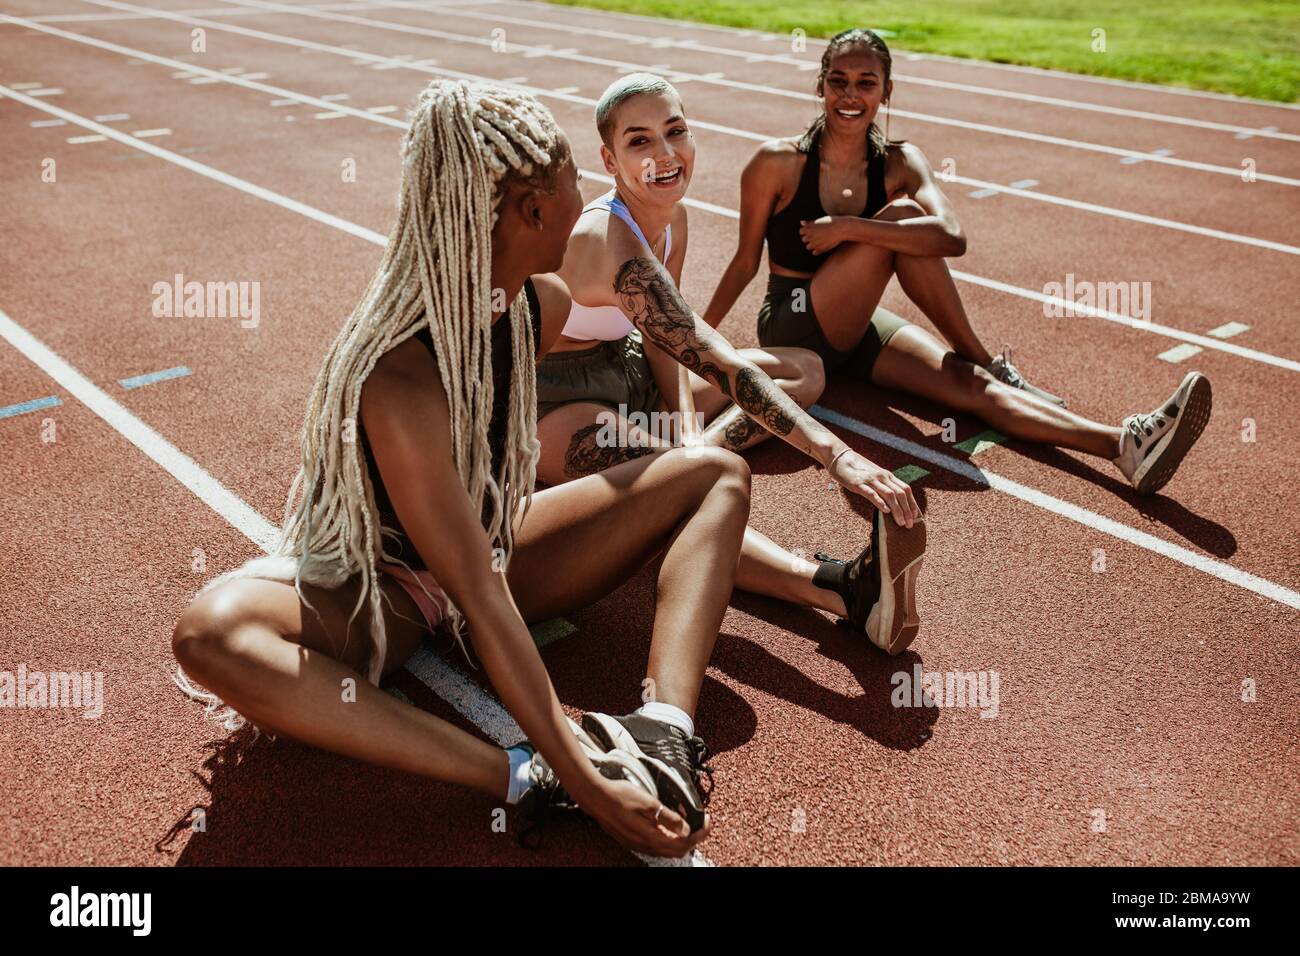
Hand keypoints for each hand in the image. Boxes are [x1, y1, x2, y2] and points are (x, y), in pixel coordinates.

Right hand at [583, 776, 710, 857]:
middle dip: (693, 839)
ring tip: (689, 826)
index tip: (708, 822)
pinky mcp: (632, 841)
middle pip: (676, 851)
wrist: (597, 798)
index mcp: (652, 837)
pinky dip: (667, 840)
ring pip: (666, 851)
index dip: (700, 834)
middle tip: (702, 825)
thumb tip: (686, 830)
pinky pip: (655, 847)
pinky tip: (667, 828)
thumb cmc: (620, 797)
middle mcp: (645, 846)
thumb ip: (669, 818)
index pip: (684, 844)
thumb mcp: (649, 803)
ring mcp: (638, 845)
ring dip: (680, 841)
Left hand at [799, 215, 847, 254]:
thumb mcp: (820, 220)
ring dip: (812, 245)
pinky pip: (814, 253)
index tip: (813, 230)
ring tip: (820, 241)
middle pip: (804, 240)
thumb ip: (809, 223)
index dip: (807, 231)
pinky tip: (823, 246)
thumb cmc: (832, 222)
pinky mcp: (820, 249)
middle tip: (818, 235)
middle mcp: (809, 236)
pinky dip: (817, 250)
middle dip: (809, 238)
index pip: (801, 232)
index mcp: (808, 228)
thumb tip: (801, 222)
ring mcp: (814, 244)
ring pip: (808, 247)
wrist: (842, 228)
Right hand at [828, 448, 921, 526]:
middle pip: (901, 493)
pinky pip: (872, 494)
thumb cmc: (856, 469)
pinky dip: (881, 503)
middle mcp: (882, 476)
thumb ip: (883, 486)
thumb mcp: (873, 476)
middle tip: (910, 525)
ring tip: (901, 523)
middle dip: (908, 510)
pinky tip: (886, 511)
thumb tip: (891, 502)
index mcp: (887, 475)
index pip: (906, 489)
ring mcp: (871, 480)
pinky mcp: (859, 484)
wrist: (840, 457)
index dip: (912, 503)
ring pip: (890, 495)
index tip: (916, 517)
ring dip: (898, 510)